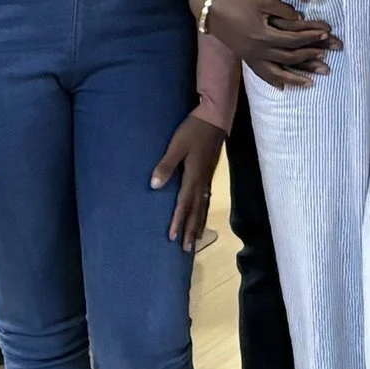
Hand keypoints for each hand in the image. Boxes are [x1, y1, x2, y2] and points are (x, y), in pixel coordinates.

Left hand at [151, 114, 225, 251]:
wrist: (215, 119)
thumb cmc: (193, 131)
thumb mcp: (176, 145)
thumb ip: (166, 165)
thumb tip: (154, 186)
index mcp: (193, 176)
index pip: (184, 204)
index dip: (178, 221)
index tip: (173, 237)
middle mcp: (201, 181)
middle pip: (196, 210)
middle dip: (191, 229)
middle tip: (187, 249)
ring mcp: (207, 178)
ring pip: (203, 206)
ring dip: (199, 224)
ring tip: (197, 239)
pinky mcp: (208, 173)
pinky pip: (207, 198)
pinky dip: (204, 211)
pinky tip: (203, 215)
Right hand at [204, 0, 340, 88]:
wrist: (211, 8)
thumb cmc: (237, 0)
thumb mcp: (262, 0)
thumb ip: (284, 10)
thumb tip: (303, 18)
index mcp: (263, 35)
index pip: (293, 40)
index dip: (311, 37)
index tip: (326, 35)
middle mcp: (257, 50)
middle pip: (288, 58)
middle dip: (308, 58)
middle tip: (325, 58)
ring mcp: (250, 56)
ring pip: (275, 72)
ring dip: (294, 78)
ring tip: (310, 84)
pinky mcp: (244, 57)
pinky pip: (260, 73)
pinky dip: (272, 80)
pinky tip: (282, 86)